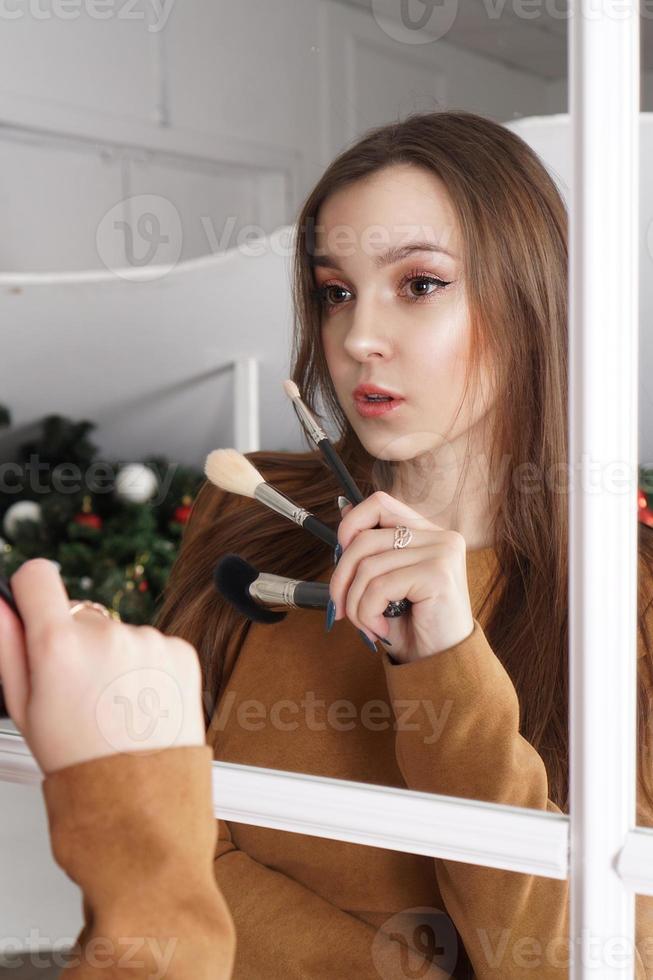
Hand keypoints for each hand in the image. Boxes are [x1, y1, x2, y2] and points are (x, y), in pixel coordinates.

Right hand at [0, 558, 205, 774]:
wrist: (140, 802)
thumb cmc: (78, 763)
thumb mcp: (24, 708)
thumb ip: (8, 645)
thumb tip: (1, 603)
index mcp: (59, 647)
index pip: (38, 575)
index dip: (31, 589)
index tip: (34, 605)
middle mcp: (107, 635)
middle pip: (82, 615)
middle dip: (76, 643)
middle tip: (81, 692)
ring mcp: (148, 641)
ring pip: (119, 634)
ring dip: (115, 658)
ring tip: (115, 707)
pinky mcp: (180, 651)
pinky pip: (153, 646)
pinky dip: (147, 669)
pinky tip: (140, 704)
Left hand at [330, 491, 474, 662]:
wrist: (442, 666)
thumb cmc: (414, 628)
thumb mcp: (386, 584)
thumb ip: (372, 550)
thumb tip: (344, 510)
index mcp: (429, 533)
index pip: (380, 503)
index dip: (351, 524)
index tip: (341, 556)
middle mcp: (440, 537)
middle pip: (365, 538)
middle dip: (341, 578)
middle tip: (340, 609)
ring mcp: (442, 553)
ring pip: (368, 567)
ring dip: (356, 604)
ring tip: (367, 625)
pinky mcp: (438, 574)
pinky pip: (379, 587)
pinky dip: (368, 612)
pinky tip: (380, 629)